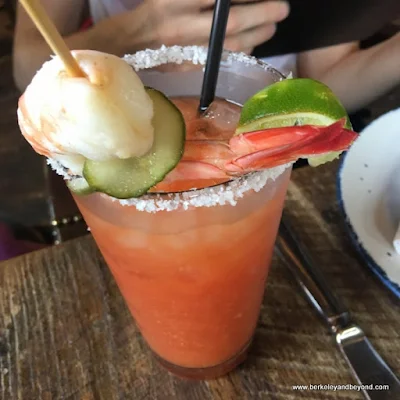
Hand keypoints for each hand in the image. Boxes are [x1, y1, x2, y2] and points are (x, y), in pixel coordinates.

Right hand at [111, 0, 289, 53]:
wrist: (128, 44)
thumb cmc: (150, 12)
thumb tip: (230, 0)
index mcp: (174, 2)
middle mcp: (182, 26)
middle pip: (231, 22)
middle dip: (262, 14)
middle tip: (282, 9)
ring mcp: (187, 49)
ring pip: (230, 45)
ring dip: (256, 36)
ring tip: (272, 27)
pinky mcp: (189, 65)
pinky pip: (221, 59)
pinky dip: (240, 50)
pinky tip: (252, 43)